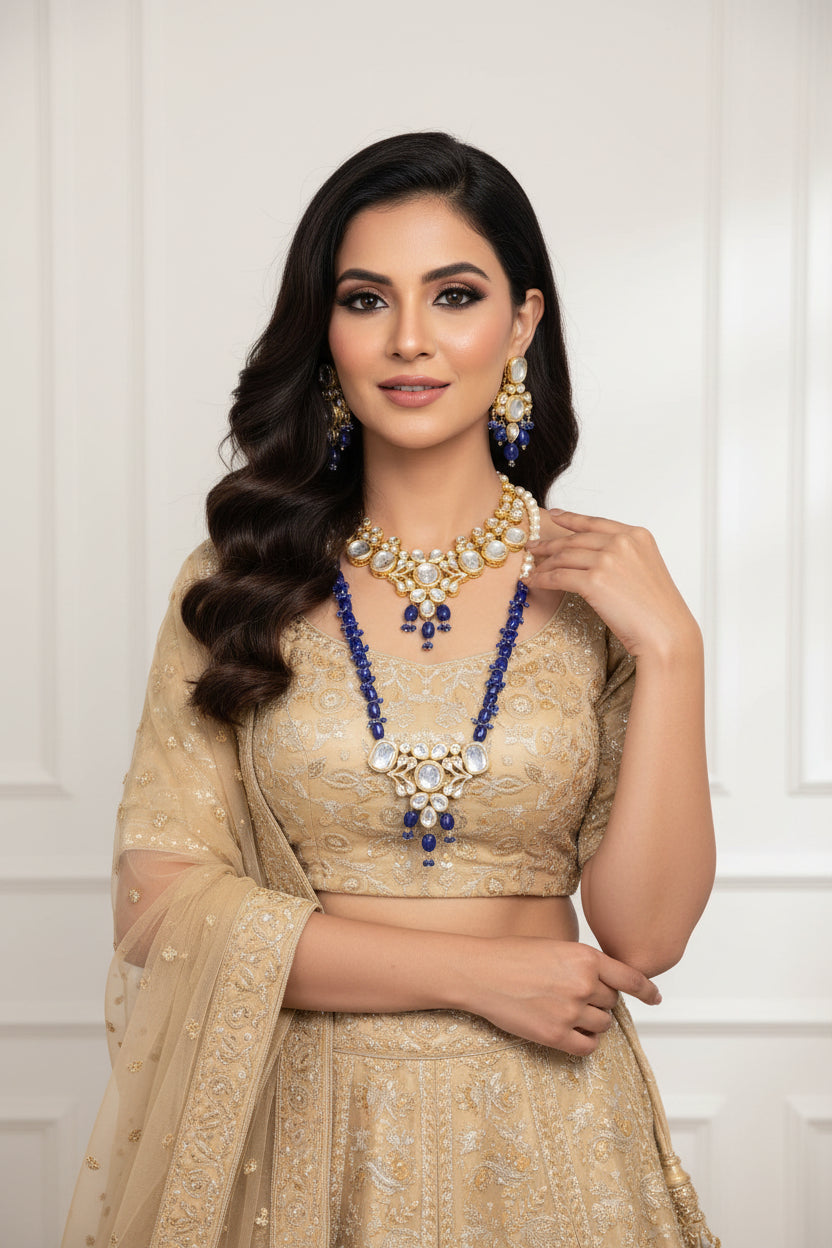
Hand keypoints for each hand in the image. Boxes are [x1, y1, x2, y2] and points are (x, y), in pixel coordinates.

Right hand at [468, 937, 660, 1055]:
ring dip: (590, 1021)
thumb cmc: (512, 955)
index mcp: (585, 957)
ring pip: (602, 1025)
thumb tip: (605, 982)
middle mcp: (583, 984)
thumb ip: (583, 963)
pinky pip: (587, 1047)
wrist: (480, 972)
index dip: (647, 990)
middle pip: (612, 1003)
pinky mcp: (555, 1035)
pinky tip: (568, 1033)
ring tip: (564, 1010)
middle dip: (599, 1001)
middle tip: (573, 995)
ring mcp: (570, 1011)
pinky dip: (584, 1042)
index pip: (631, 978)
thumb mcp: (555, 946)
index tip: (655, 998)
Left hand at [526, 510, 699, 658]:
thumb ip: (622, 555)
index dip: (571, 518)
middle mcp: (621, 542)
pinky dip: (541, 579)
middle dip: (549, 544)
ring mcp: (607, 560)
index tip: (553, 515)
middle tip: (533, 548)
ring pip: (563, 557)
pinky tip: (533, 582)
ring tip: (532, 569)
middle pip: (574, 540)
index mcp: (636, 535)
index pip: (595, 523)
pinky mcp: (594, 581)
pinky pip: (558, 577)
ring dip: (543, 564)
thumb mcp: (644, 569)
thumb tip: (589, 556)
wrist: (666, 633)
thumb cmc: (657, 610)